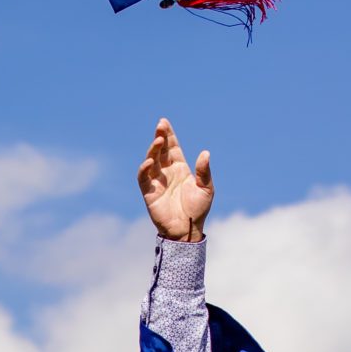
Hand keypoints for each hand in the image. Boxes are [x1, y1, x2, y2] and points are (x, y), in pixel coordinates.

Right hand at [136, 118, 212, 242]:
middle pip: (161, 150)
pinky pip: (143, 178)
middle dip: (160, 137)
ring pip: (151, 161)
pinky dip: (144, 169)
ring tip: (159, 140)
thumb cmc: (198, 210)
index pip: (172, 148)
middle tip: (160, 125)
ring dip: (153, 150)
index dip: (168, 135)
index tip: (164, 122)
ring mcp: (157, 181)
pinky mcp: (149, 192)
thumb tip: (205, 153)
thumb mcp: (206, 188)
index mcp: (180, 169)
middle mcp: (167, 172)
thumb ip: (204, 171)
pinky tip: (150, 162)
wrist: (187, 230)